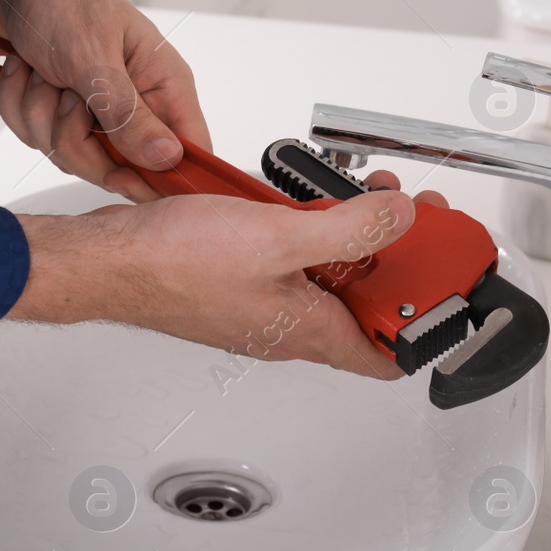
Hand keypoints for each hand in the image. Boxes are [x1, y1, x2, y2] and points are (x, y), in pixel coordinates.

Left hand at [0, 0, 209, 203]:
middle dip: (75, 137)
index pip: (188, 153)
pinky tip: (26, 70)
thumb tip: (167, 158)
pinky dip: (20, 105)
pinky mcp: (62, 109)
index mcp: (163, 86)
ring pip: (69, 152)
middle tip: (66, 97)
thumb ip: (128, 115)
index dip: (158, 177)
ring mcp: (97, 110)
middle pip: (118, 167)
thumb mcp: (94, 58)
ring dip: (40, 113)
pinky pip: (38, 137)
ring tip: (43, 71)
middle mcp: (137, 102)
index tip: (118, 172)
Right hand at [9, 183, 445, 378]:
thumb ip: (351, 229)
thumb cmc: (172, 266)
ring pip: (331, 275)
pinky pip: (294, 257)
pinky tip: (307, 198)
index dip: (425, 323)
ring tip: (364, 196)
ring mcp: (265, 301)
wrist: (108, 259)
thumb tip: (402, 221)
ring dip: (355, 234)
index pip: (388, 354)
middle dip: (397, 257)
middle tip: (411, 219)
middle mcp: (290, 325)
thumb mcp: (280, 238)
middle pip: (366, 303)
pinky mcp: (243, 277)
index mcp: (308, 333)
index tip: (443, 281)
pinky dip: (311, 227)